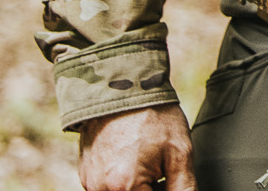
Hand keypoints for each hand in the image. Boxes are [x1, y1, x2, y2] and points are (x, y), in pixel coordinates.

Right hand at [77, 104, 196, 190]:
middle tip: (160, 168)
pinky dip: (121, 179)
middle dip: (150, 189)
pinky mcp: (84, 173)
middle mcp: (100, 189)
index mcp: (124, 186)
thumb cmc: (154, 117)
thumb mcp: (180, 152)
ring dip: (136, 186)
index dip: (165, 190)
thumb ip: (183, 189)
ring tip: (147, 159)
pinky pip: (106, 186)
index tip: (168, 176)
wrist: (123, 87)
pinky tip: (132, 157)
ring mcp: (89, 181)